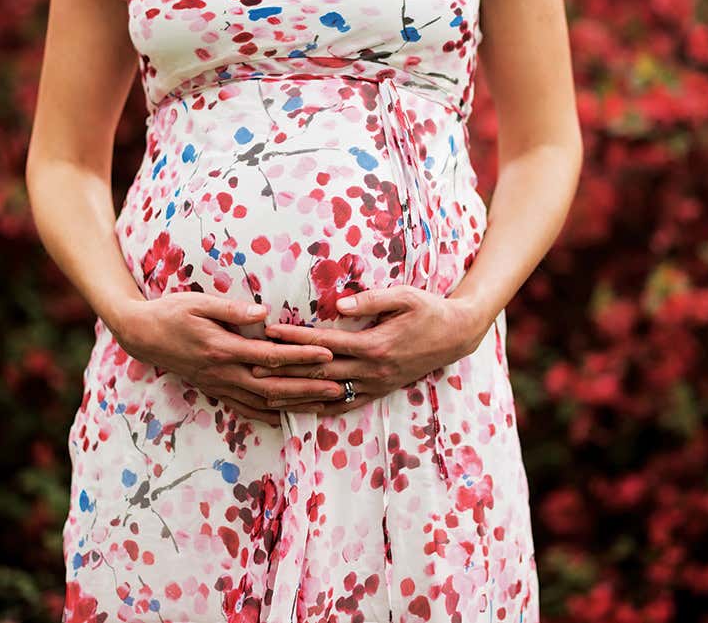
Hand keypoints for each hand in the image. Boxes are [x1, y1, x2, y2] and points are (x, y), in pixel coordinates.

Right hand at [107, 292, 351, 425]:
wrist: (141, 334)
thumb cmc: (171, 312)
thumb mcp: (199, 302)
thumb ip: (232, 310)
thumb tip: (264, 313)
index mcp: (223, 349)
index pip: (271, 356)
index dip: (301, 356)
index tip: (328, 354)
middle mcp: (223, 372)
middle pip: (274, 386)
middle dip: (309, 388)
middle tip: (340, 387)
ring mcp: (219, 385)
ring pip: (263, 402)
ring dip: (296, 404)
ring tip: (325, 403)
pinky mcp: (215, 390)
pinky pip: (245, 408)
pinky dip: (269, 415)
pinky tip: (288, 417)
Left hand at [254, 286, 494, 414]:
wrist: (456, 335)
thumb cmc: (429, 310)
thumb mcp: (405, 296)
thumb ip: (371, 300)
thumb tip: (338, 306)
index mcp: (375, 345)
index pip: (325, 343)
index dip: (295, 338)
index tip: (269, 333)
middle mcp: (373, 370)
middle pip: (320, 372)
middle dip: (284, 370)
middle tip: (252, 366)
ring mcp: (376, 384)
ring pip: (328, 394)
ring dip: (296, 394)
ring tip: (264, 394)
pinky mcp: (379, 391)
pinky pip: (345, 405)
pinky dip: (320, 408)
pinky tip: (299, 410)